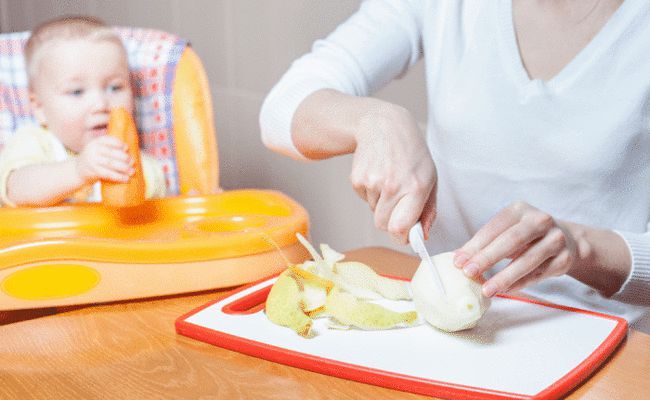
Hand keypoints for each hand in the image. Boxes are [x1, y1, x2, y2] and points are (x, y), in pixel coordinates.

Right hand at [75, 136, 133, 183]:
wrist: (77, 171)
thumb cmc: (94, 160)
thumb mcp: (98, 150)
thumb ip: (110, 148)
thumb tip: (131, 152)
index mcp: (96, 142)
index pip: (109, 140)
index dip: (119, 144)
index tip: (127, 148)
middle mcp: (93, 150)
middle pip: (112, 153)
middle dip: (125, 158)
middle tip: (132, 162)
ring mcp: (92, 160)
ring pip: (112, 164)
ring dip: (124, 168)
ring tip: (132, 172)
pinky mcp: (93, 171)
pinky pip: (108, 174)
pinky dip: (119, 177)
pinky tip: (126, 179)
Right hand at [350, 105, 436, 243]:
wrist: (384, 126)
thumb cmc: (411, 154)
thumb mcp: (430, 178)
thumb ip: (428, 210)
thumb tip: (423, 236)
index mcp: (416, 187)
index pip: (400, 228)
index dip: (401, 237)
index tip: (405, 234)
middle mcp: (393, 186)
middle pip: (384, 225)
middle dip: (390, 222)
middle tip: (398, 205)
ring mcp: (373, 182)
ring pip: (374, 212)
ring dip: (381, 204)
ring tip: (389, 180)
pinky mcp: (357, 179)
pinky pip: (364, 199)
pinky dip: (370, 193)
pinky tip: (378, 174)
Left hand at [454, 201, 578, 296]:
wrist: (566, 239)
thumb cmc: (526, 236)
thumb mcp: (506, 231)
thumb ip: (484, 243)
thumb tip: (458, 258)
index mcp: (520, 210)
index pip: (494, 228)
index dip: (475, 246)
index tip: (459, 262)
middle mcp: (540, 220)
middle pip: (512, 240)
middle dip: (488, 258)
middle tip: (469, 273)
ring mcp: (556, 239)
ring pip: (527, 260)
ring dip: (504, 277)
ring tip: (487, 289)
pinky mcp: (564, 259)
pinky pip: (538, 274)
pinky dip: (520, 283)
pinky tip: (505, 290)